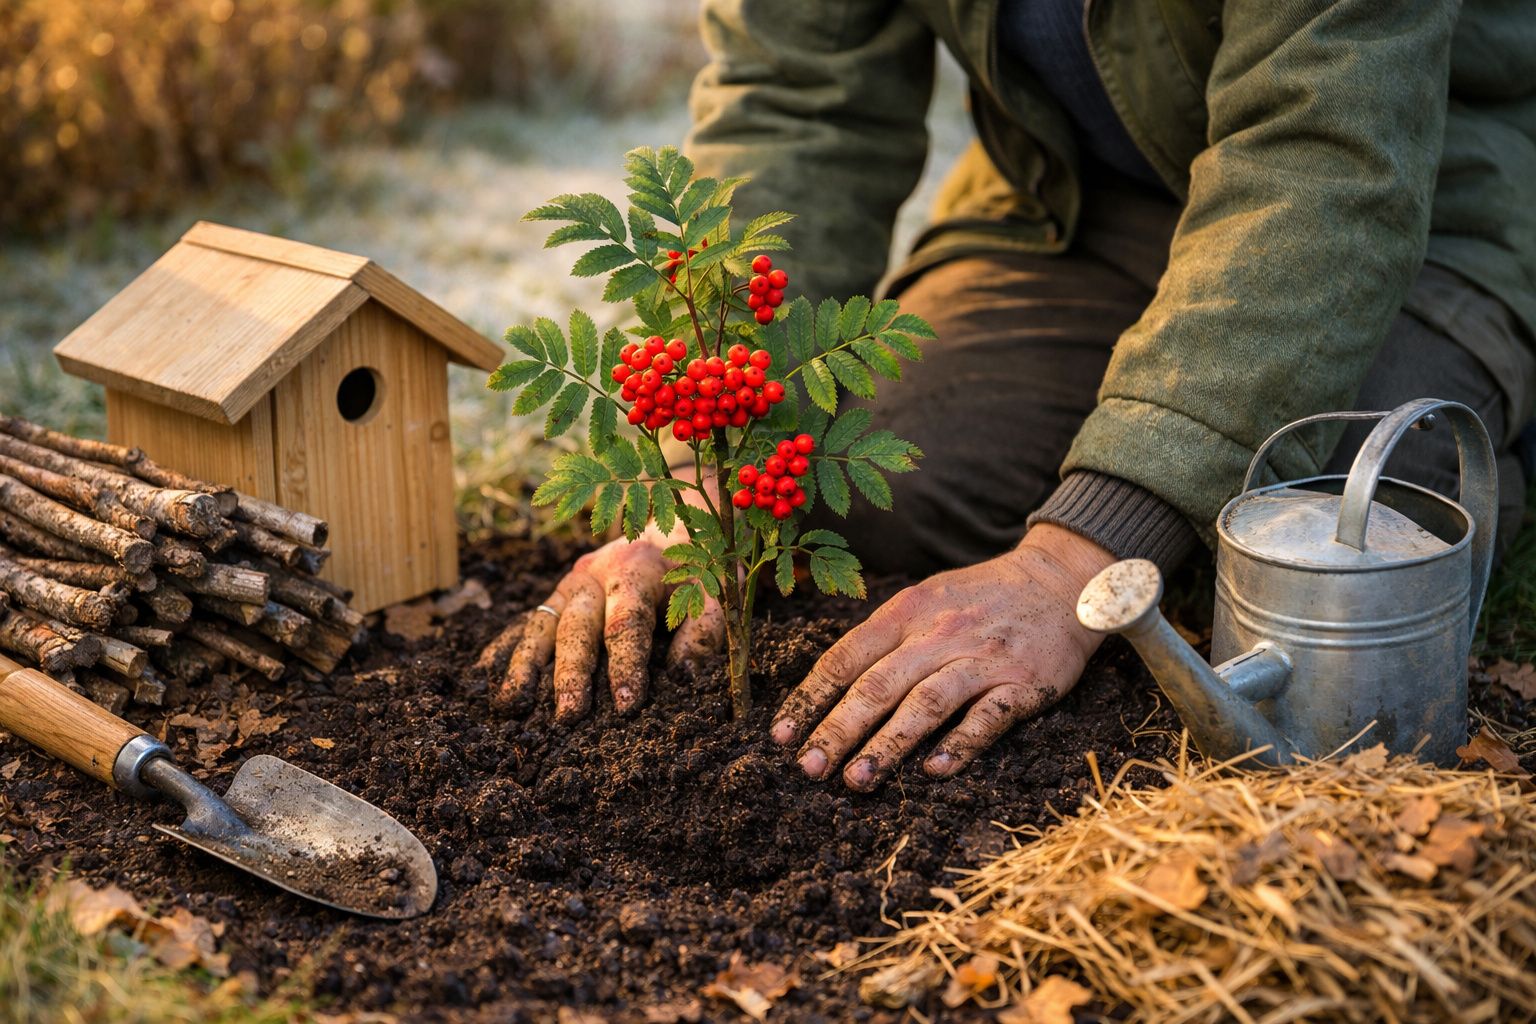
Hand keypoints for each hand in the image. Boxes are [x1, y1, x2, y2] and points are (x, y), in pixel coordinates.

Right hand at [480, 523, 723, 721]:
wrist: (674, 521)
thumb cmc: (699, 564)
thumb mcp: (716, 589)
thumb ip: (704, 629)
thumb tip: (683, 675)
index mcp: (635, 570)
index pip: (627, 623)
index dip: (626, 665)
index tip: (627, 706)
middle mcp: (593, 573)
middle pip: (576, 627)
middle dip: (570, 673)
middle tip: (567, 716)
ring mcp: (569, 583)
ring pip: (542, 624)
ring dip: (526, 666)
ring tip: (512, 705)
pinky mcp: (558, 594)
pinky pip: (528, 622)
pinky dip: (508, 648)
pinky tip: (488, 677)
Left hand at [769, 524, 1116, 789]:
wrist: (1060, 580)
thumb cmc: (982, 597)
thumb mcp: (925, 599)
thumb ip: (884, 637)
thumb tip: (831, 683)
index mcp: (907, 613)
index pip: (846, 657)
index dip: (811, 697)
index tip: (782, 736)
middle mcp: (939, 634)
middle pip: (878, 685)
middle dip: (839, 729)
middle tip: (810, 768)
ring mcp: (982, 659)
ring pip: (926, 704)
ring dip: (889, 745)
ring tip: (857, 779)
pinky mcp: (1023, 683)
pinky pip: (988, 716)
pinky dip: (960, 743)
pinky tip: (934, 770)